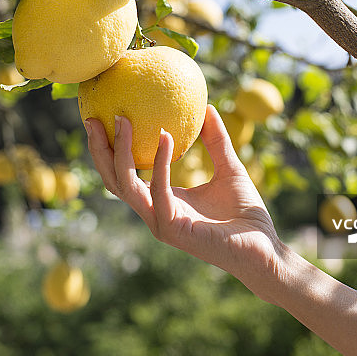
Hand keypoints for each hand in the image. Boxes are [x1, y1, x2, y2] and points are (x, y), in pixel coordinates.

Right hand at [84, 104, 284, 296]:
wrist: (264, 249)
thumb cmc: (246, 214)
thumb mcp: (230, 168)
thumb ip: (216, 141)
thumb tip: (208, 106)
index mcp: (161, 199)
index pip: (124, 174)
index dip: (109, 148)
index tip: (104, 115)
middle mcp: (154, 212)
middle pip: (113, 179)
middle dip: (99, 149)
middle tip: (92, 118)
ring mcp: (160, 222)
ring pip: (125, 185)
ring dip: (120, 151)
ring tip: (123, 119)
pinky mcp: (172, 229)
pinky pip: (158, 190)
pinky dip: (159, 163)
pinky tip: (165, 137)